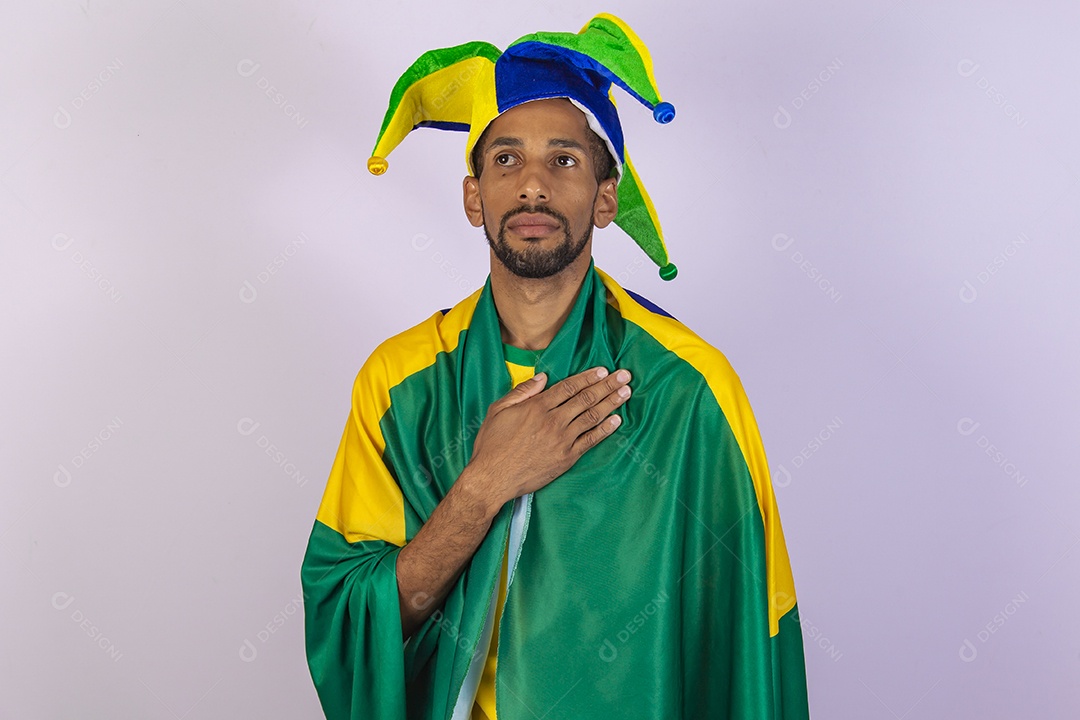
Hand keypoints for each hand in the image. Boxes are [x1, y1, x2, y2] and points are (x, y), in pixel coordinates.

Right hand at [463, 366, 631, 512]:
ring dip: (611, 403)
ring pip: (592, 417)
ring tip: (626, 392)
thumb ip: (522, 392)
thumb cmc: (492, 444)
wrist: (492, 479)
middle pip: (585, 398)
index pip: (569, 387)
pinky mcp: (566, 458)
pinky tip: (616, 420)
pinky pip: (590, 441)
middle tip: (624, 375)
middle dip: (607, 385)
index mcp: (537, 407)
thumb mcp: (498, 410)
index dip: (588, 377)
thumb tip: (543, 378)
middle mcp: (553, 421)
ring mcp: (562, 440)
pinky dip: (605, 430)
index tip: (603, 370)